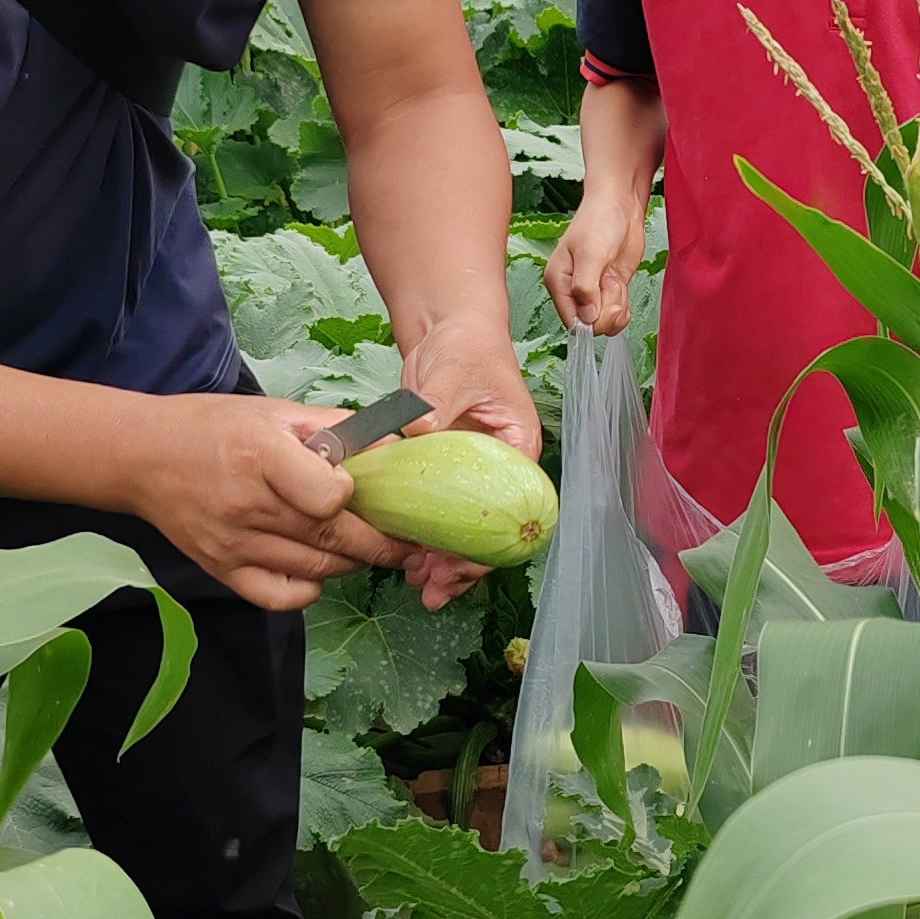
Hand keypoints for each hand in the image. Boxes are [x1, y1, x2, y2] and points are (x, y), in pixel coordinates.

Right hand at [128, 393, 412, 612]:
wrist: (143, 457)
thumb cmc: (215, 429)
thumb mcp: (276, 413)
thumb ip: (336, 429)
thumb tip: (392, 447)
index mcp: (261, 456)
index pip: (329, 496)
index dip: (354, 494)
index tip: (360, 486)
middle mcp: (247, 505)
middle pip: (334, 538)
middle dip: (381, 543)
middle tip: (406, 540)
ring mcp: (234, 544)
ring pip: (318, 570)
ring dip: (353, 562)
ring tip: (366, 547)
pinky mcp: (223, 570)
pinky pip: (281, 597)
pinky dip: (310, 589)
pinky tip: (317, 570)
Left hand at [392, 318, 543, 608]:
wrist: (447, 330)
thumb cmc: (466, 346)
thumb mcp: (454, 372)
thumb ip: (435, 406)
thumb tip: (417, 433)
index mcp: (518, 450)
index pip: (513, 512)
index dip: (488, 546)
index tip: (456, 565)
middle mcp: (497, 469)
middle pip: (488, 531)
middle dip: (460, 565)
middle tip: (429, 588)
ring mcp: (467, 473)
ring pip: (459, 527)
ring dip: (438, 557)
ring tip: (414, 583)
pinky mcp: (439, 471)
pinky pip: (434, 511)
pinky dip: (420, 534)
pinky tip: (402, 554)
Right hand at [545, 195, 648, 335]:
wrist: (621, 205)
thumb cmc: (599, 220)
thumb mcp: (591, 253)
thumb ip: (585, 287)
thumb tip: (586, 318)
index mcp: (558, 281)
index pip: (570, 321)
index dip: (590, 319)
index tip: (601, 300)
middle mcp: (573, 290)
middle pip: (590, 325)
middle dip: (606, 309)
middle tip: (609, 282)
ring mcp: (593, 292)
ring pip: (606, 322)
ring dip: (617, 304)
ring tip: (613, 277)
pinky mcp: (610, 291)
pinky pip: (617, 315)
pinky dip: (624, 305)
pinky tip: (621, 285)